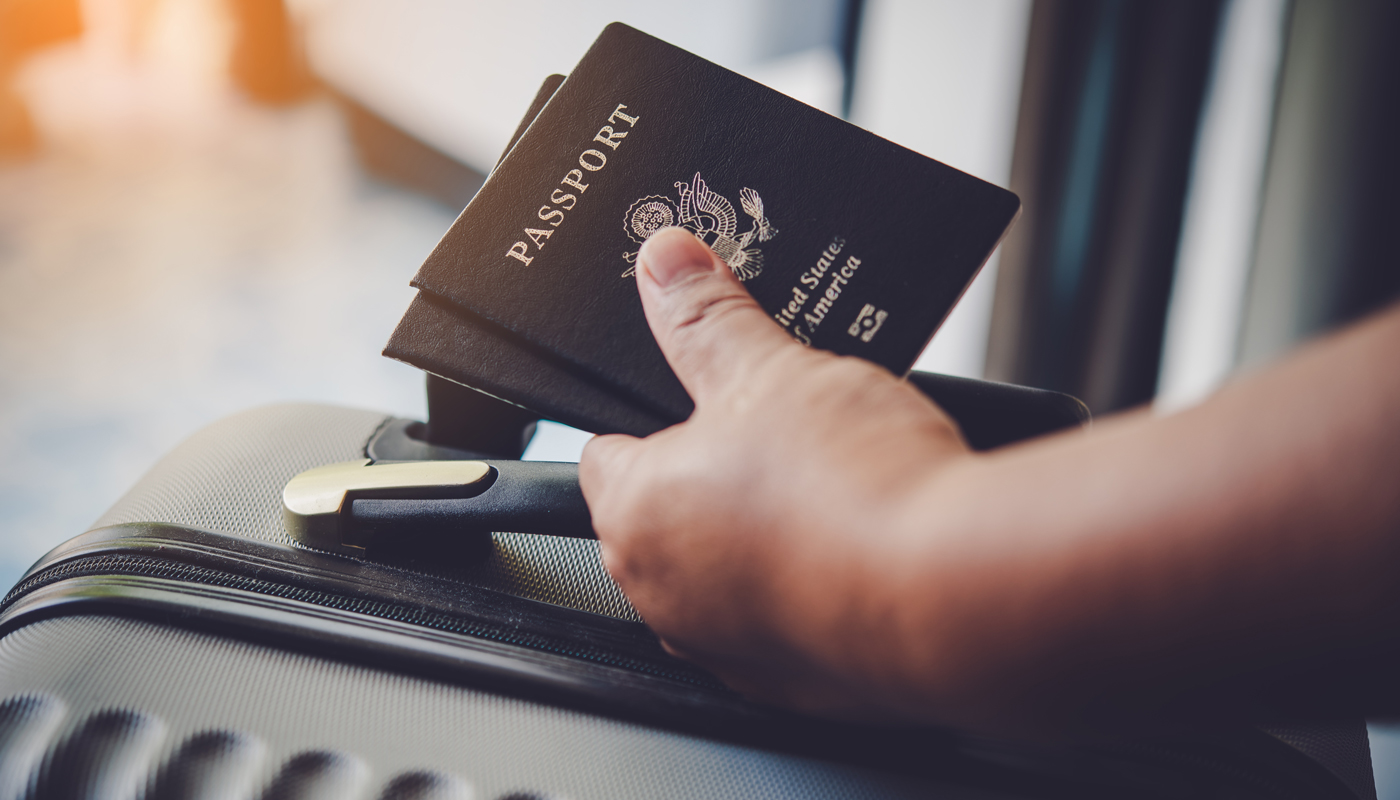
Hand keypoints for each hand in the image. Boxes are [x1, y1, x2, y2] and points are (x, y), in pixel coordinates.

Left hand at [579, 228, 972, 719]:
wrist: (955, 593)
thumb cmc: (854, 489)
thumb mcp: (771, 369)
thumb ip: (706, 316)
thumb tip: (665, 264)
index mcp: (634, 514)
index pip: (607, 450)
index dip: (656, 413)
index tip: (698, 399)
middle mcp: (663, 594)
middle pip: (671, 511)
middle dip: (719, 471)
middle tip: (783, 434)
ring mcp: (727, 647)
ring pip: (728, 570)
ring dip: (765, 532)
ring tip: (832, 485)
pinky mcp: (793, 684)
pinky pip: (786, 619)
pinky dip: (811, 586)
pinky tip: (859, 545)